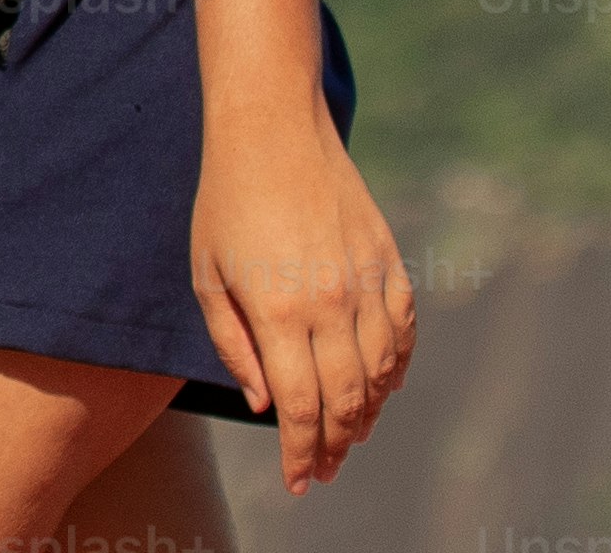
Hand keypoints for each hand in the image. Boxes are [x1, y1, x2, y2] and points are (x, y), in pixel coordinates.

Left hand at [189, 107, 414, 493]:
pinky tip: (381, 387)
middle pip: (346, 401)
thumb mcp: (207, 275)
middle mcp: (331, 303)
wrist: (272, 128)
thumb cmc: (226, 200)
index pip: (301, 408)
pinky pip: (404, 332)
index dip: (301, 453)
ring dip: (366, 414)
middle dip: (333, 446)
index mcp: (280, 311)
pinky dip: (397, 368)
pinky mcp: (389, 262)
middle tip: (321, 469)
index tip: (298, 482)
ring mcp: (367, 282)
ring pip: (381, 373)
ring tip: (347, 436)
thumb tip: (266, 405)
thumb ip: (236, 346)